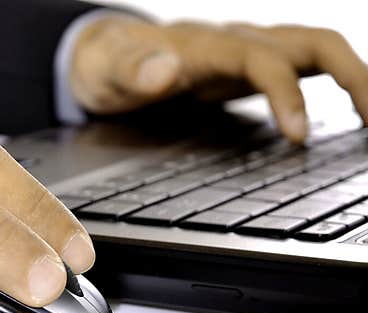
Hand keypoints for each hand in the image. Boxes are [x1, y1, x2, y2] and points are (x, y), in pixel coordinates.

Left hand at [70, 16, 367, 142]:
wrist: (104, 56)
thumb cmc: (108, 65)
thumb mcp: (108, 70)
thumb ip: (132, 70)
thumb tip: (162, 71)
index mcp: (207, 46)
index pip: (264, 60)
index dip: (286, 93)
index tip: (299, 135)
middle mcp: (237, 42)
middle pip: (313, 43)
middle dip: (353, 77)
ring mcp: (248, 52)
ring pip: (318, 51)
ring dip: (356, 78)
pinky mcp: (251, 68)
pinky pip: (306, 69)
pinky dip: (335, 86)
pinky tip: (350, 117)